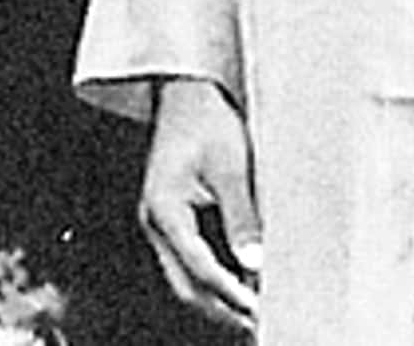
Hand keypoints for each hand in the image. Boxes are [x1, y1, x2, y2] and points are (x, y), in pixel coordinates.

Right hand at [138, 77, 262, 333]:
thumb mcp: (231, 166)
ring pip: (184, 275)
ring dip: (217, 295)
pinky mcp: (168, 214)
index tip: (259, 308)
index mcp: (164, 209)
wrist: (188, 91)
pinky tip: (238, 278)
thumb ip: (241, 217)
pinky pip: (187, 257)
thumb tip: (254, 263)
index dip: (231, 292)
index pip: (199, 268)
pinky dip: (212, 273)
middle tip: (257, 322)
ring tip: (252, 309)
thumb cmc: (208, 120)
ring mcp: (158, 220)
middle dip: (221, 307)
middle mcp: (154, 221)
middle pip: (185, 283)